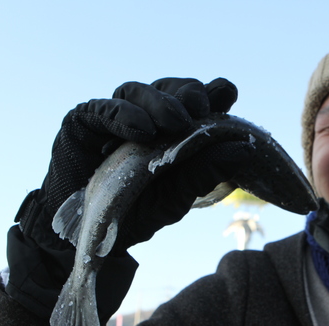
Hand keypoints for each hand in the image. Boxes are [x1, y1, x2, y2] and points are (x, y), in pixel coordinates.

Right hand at [16, 77, 247, 250]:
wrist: (88, 233)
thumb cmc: (135, 211)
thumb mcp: (176, 197)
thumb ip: (205, 172)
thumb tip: (244, 148)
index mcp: (171, 131)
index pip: (194, 100)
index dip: (211, 93)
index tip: (225, 95)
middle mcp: (145, 118)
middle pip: (169, 89)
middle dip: (187, 94)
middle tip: (199, 110)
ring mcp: (114, 118)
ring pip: (138, 92)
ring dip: (159, 103)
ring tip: (176, 123)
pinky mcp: (84, 122)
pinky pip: (104, 110)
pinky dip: (125, 116)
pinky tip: (142, 130)